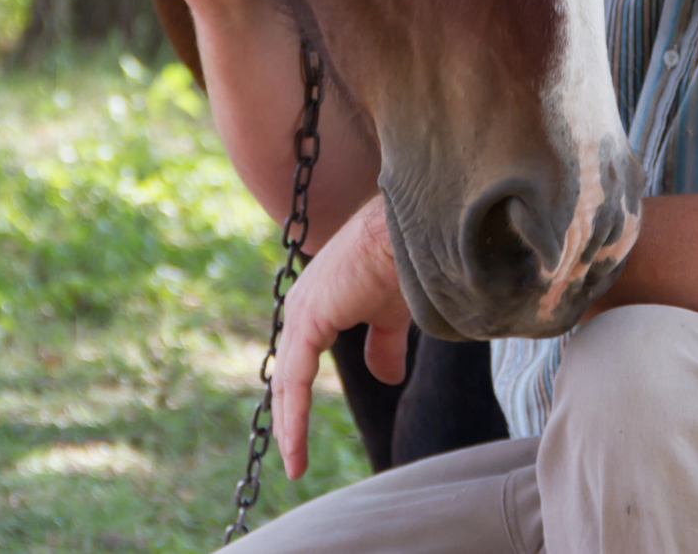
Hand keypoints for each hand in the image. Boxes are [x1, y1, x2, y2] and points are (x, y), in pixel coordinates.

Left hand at [272, 193, 412, 479]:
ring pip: (288, 382)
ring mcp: (301, 311)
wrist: (409, 235)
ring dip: (289, 425)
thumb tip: (389, 378)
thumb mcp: (390, 316)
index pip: (301, 360)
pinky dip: (295, 416)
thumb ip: (383, 347)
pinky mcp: (308, 320)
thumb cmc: (402, 264)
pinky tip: (296, 445)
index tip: (300, 433)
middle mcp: (301, 305)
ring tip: (294, 463)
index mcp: (317, 303)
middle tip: (292, 457)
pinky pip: (296, 380)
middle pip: (288, 375)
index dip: (300, 397)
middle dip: (289, 416)